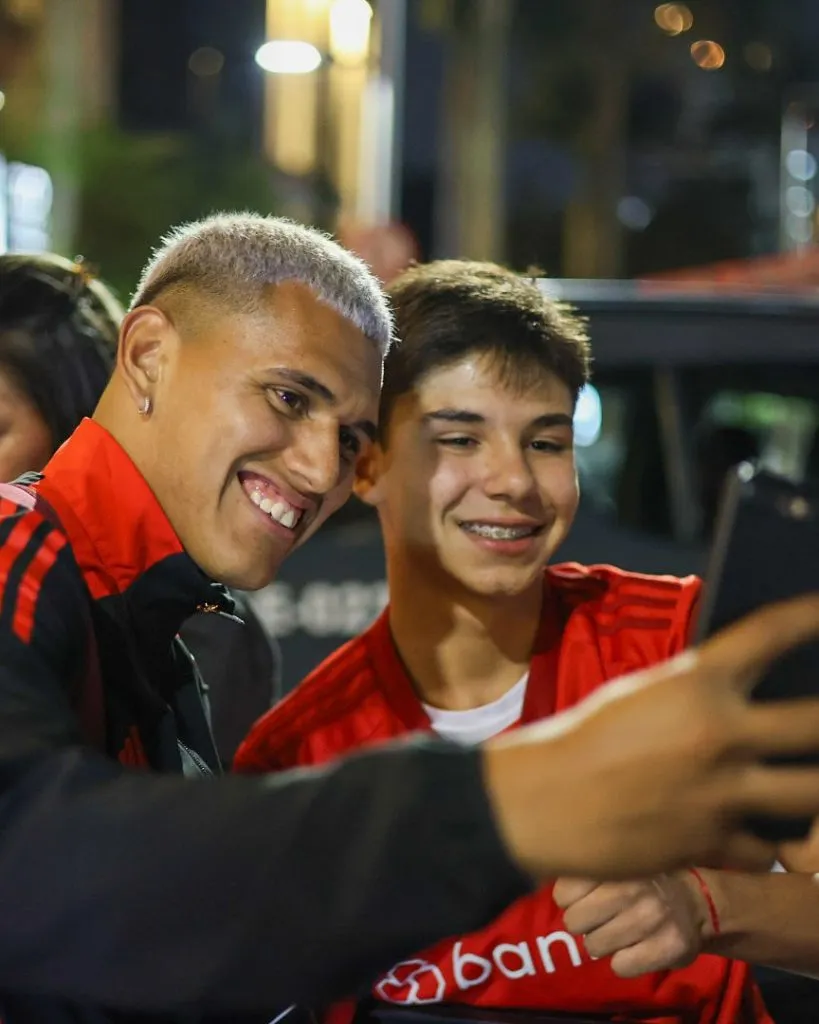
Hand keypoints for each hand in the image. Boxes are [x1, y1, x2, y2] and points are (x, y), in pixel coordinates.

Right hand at [483, 593, 818, 878]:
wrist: (542, 801)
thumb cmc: (583, 741)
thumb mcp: (642, 696)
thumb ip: (699, 695)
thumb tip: (748, 695)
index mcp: (694, 683)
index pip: (771, 632)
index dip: (811, 617)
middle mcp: (716, 733)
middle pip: (816, 722)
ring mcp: (720, 792)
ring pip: (811, 793)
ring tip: (818, 777)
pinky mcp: (712, 843)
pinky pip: (769, 849)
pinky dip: (773, 844)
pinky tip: (772, 837)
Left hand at [553, 873, 711, 977]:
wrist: (698, 899)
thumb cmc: (645, 880)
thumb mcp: (617, 862)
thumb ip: (586, 871)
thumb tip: (553, 887)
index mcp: (614, 863)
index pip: (563, 892)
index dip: (570, 900)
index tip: (583, 899)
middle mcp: (630, 888)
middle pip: (574, 923)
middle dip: (584, 924)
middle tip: (602, 919)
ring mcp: (650, 919)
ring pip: (595, 947)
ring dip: (604, 944)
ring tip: (621, 932)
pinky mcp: (667, 947)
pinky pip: (620, 966)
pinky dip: (625, 961)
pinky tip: (637, 948)